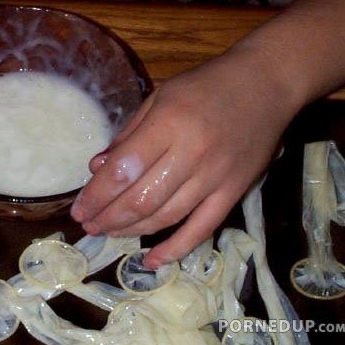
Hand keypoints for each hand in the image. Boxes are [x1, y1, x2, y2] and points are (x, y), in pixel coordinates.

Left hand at [70, 48, 297, 267]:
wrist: (266, 84)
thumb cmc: (206, 85)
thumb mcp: (159, 97)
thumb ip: (128, 134)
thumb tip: (97, 168)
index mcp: (168, 124)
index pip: (123, 170)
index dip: (96, 195)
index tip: (79, 210)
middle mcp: (191, 154)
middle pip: (141, 200)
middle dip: (108, 218)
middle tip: (89, 226)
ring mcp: (216, 177)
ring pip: (167, 217)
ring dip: (132, 231)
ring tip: (109, 233)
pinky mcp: (235, 192)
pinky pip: (203, 228)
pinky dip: (176, 248)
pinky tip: (153, 260)